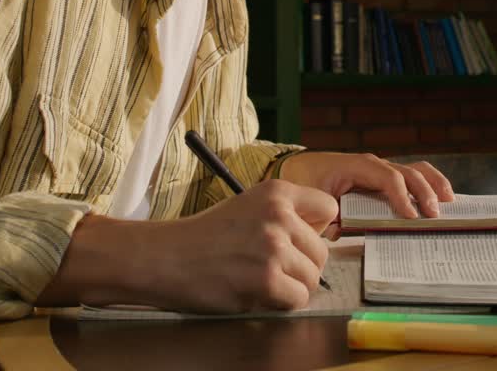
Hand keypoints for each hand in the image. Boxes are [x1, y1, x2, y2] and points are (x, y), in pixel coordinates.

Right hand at [129, 180, 336, 312]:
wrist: (167, 257)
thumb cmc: (204, 237)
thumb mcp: (248, 207)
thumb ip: (284, 216)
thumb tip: (319, 239)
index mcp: (277, 192)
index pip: (329, 208)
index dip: (316, 230)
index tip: (299, 241)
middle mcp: (279, 215)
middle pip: (322, 251)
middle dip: (303, 266)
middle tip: (275, 270)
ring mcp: (274, 246)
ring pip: (312, 278)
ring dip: (292, 287)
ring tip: (263, 282)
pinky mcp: (266, 278)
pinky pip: (298, 299)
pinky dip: (282, 304)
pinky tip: (259, 294)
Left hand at [277, 152, 454, 218]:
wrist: (298, 169)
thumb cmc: (307, 183)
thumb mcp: (316, 200)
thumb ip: (331, 216)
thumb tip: (344, 232)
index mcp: (357, 166)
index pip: (388, 178)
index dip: (402, 196)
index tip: (411, 217)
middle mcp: (373, 164)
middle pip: (408, 172)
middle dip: (424, 192)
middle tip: (435, 215)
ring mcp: (380, 168)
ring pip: (415, 169)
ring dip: (433, 184)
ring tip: (449, 202)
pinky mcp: (383, 176)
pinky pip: (410, 176)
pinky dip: (428, 184)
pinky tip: (441, 198)